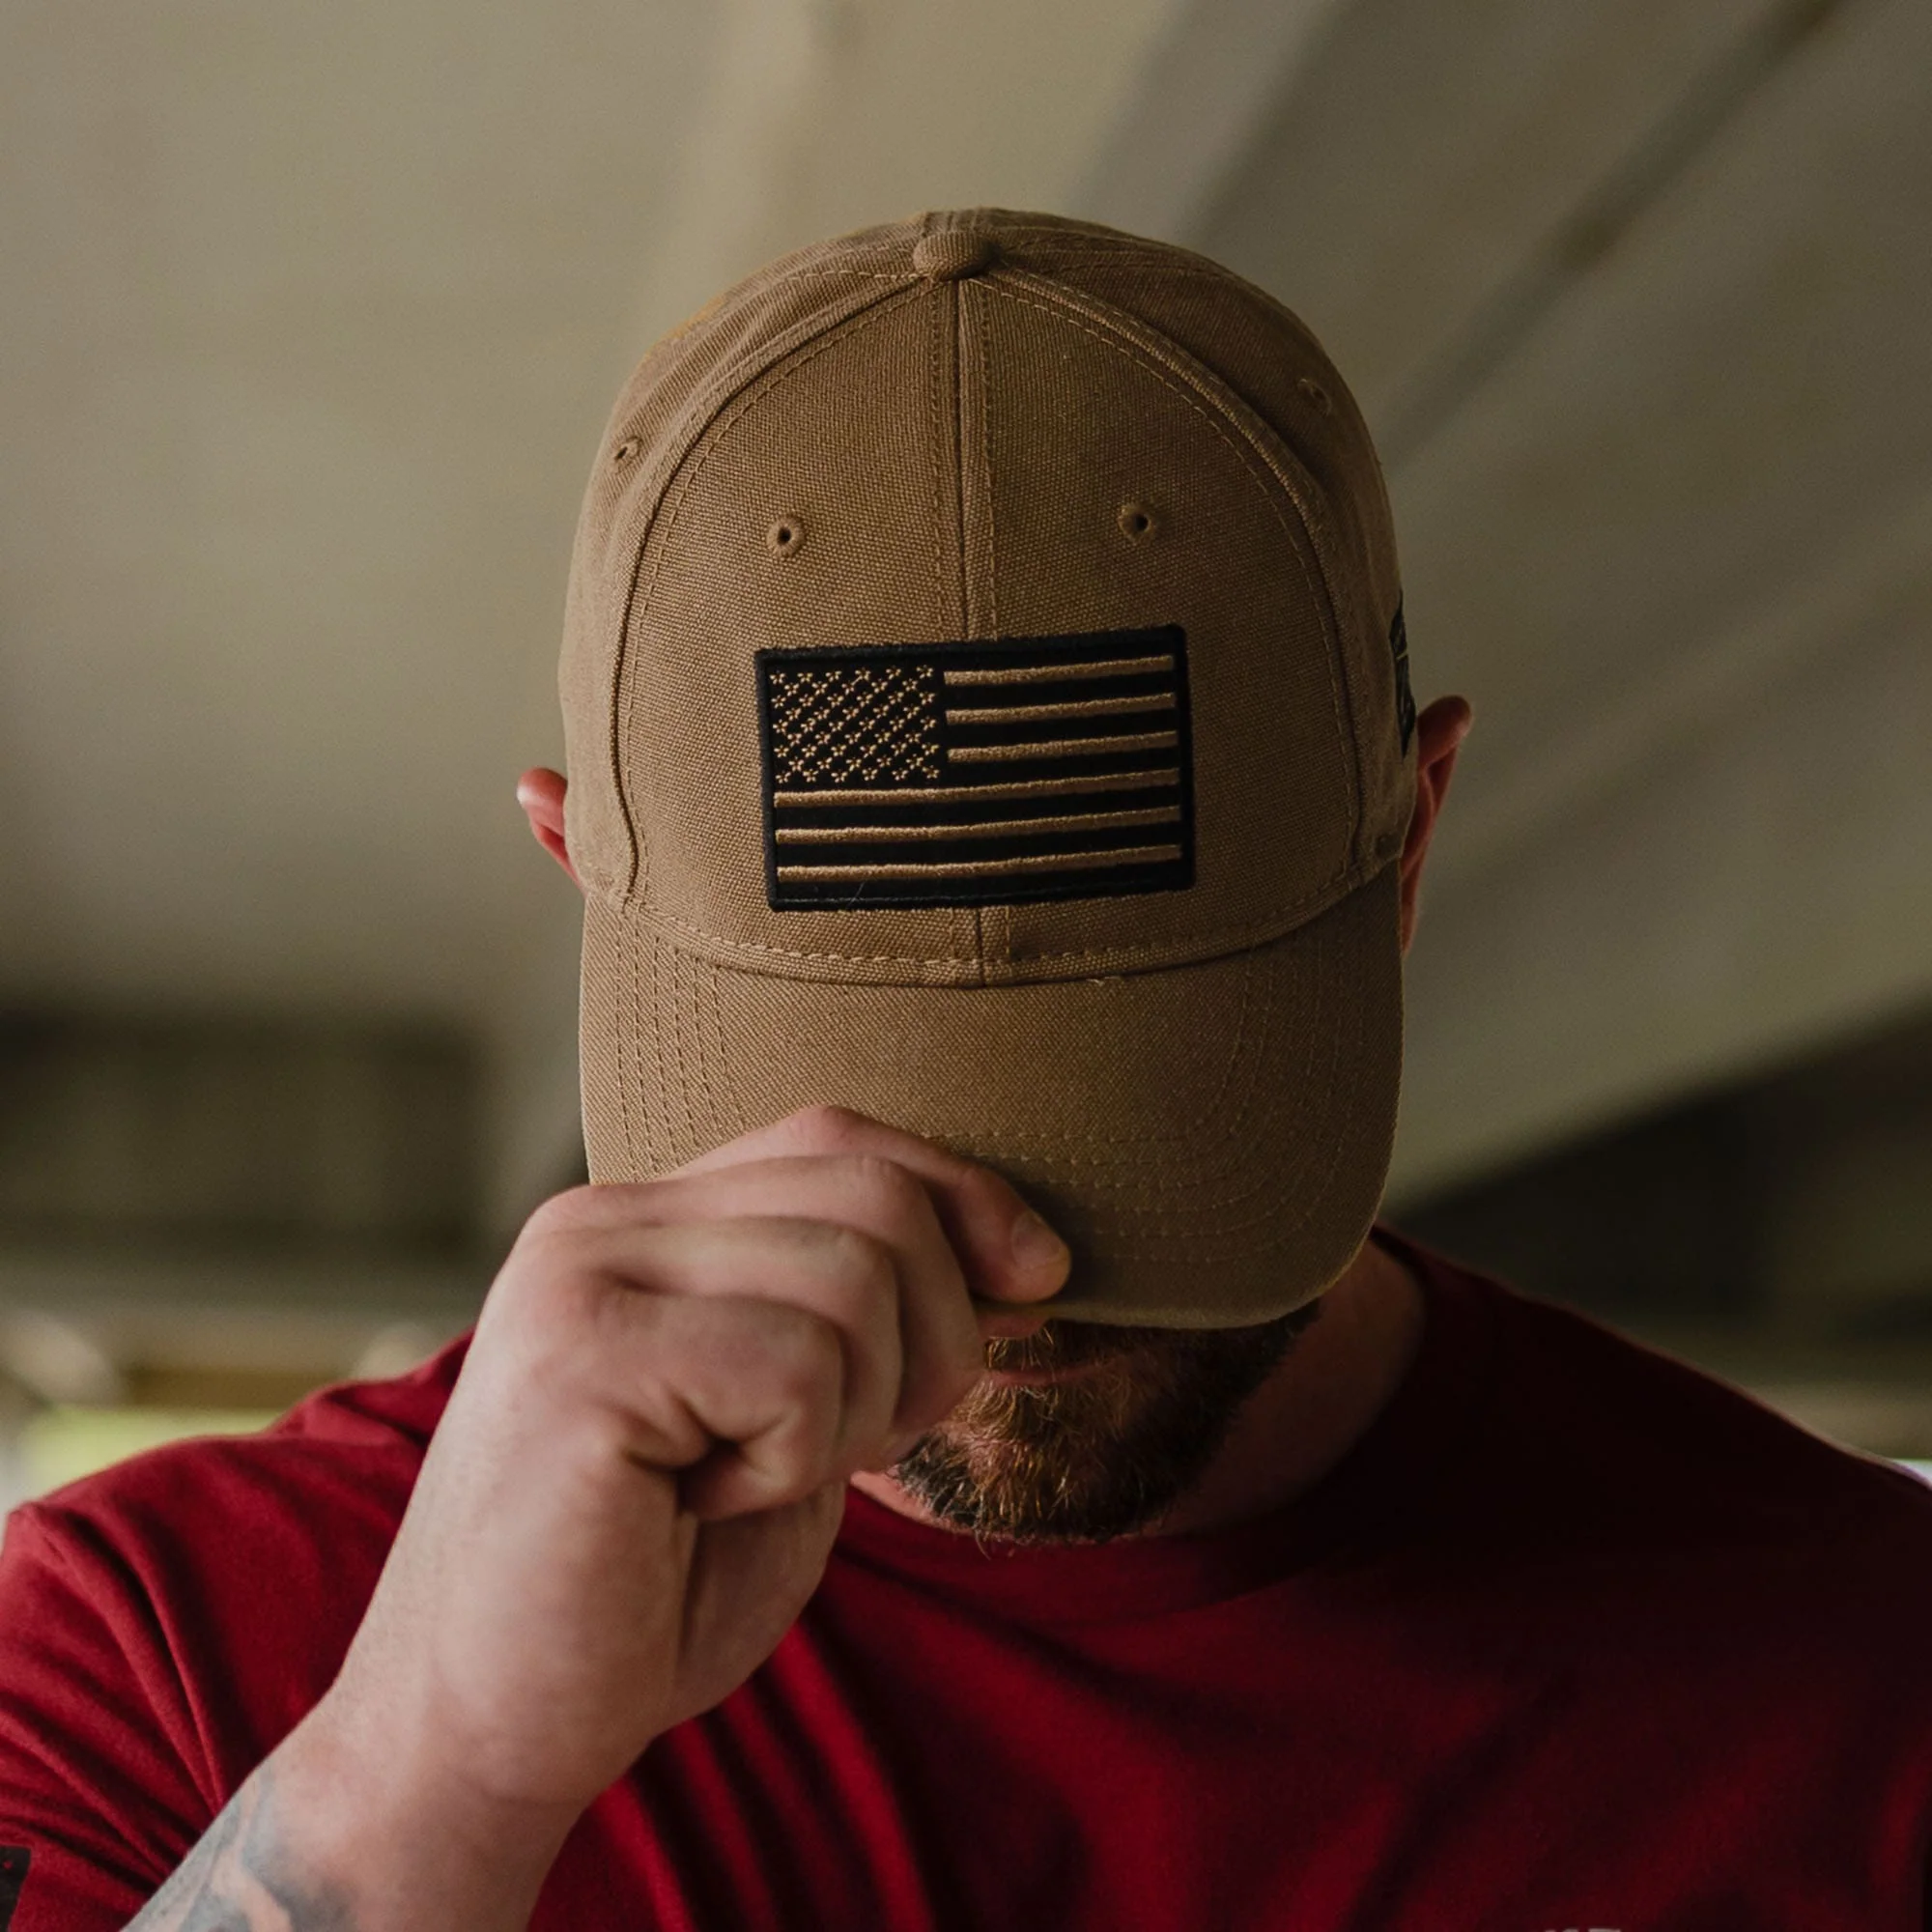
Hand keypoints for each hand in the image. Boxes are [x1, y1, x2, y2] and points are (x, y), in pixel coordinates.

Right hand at [315, 1105, 1069, 1858]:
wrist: (486, 1729)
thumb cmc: (648, 1585)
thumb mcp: (786, 1423)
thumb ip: (856, 1316)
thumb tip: (1019, 1252)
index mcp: (641, 1221)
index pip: (840, 1137)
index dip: (963, 1196)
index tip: (1036, 1277)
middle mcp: (600, 1222)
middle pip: (873, 1195)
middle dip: (935, 1334)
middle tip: (863, 1444)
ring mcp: (581, 1279)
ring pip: (855, 1280)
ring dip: (857, 1414)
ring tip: (753, 1478)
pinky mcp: (581, 1359)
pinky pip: (796, 1369)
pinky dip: (795, 1462)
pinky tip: (703, 1503)